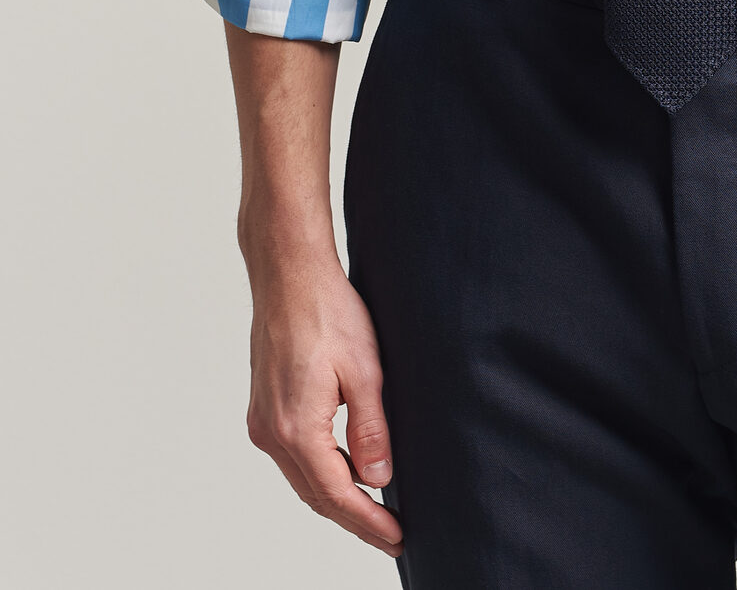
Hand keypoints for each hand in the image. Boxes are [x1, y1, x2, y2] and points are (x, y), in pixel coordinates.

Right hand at [243, 250, 403, 557]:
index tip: (396, 537)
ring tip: (374, 511)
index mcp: (296, 428)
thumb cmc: (328, 312)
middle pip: (316, 494)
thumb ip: (371, 429)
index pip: (337, 494)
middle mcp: (271, 433)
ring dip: (337, 497)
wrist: (289, 275)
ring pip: (303, 477)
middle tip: (390, 534)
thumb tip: (378, 480)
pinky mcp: (264, 408)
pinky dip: (320, 472)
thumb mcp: (365, 371)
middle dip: (354, 518)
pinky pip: (294, 456)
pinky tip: (345, 472)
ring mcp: (262, 422)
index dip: (369, 521)